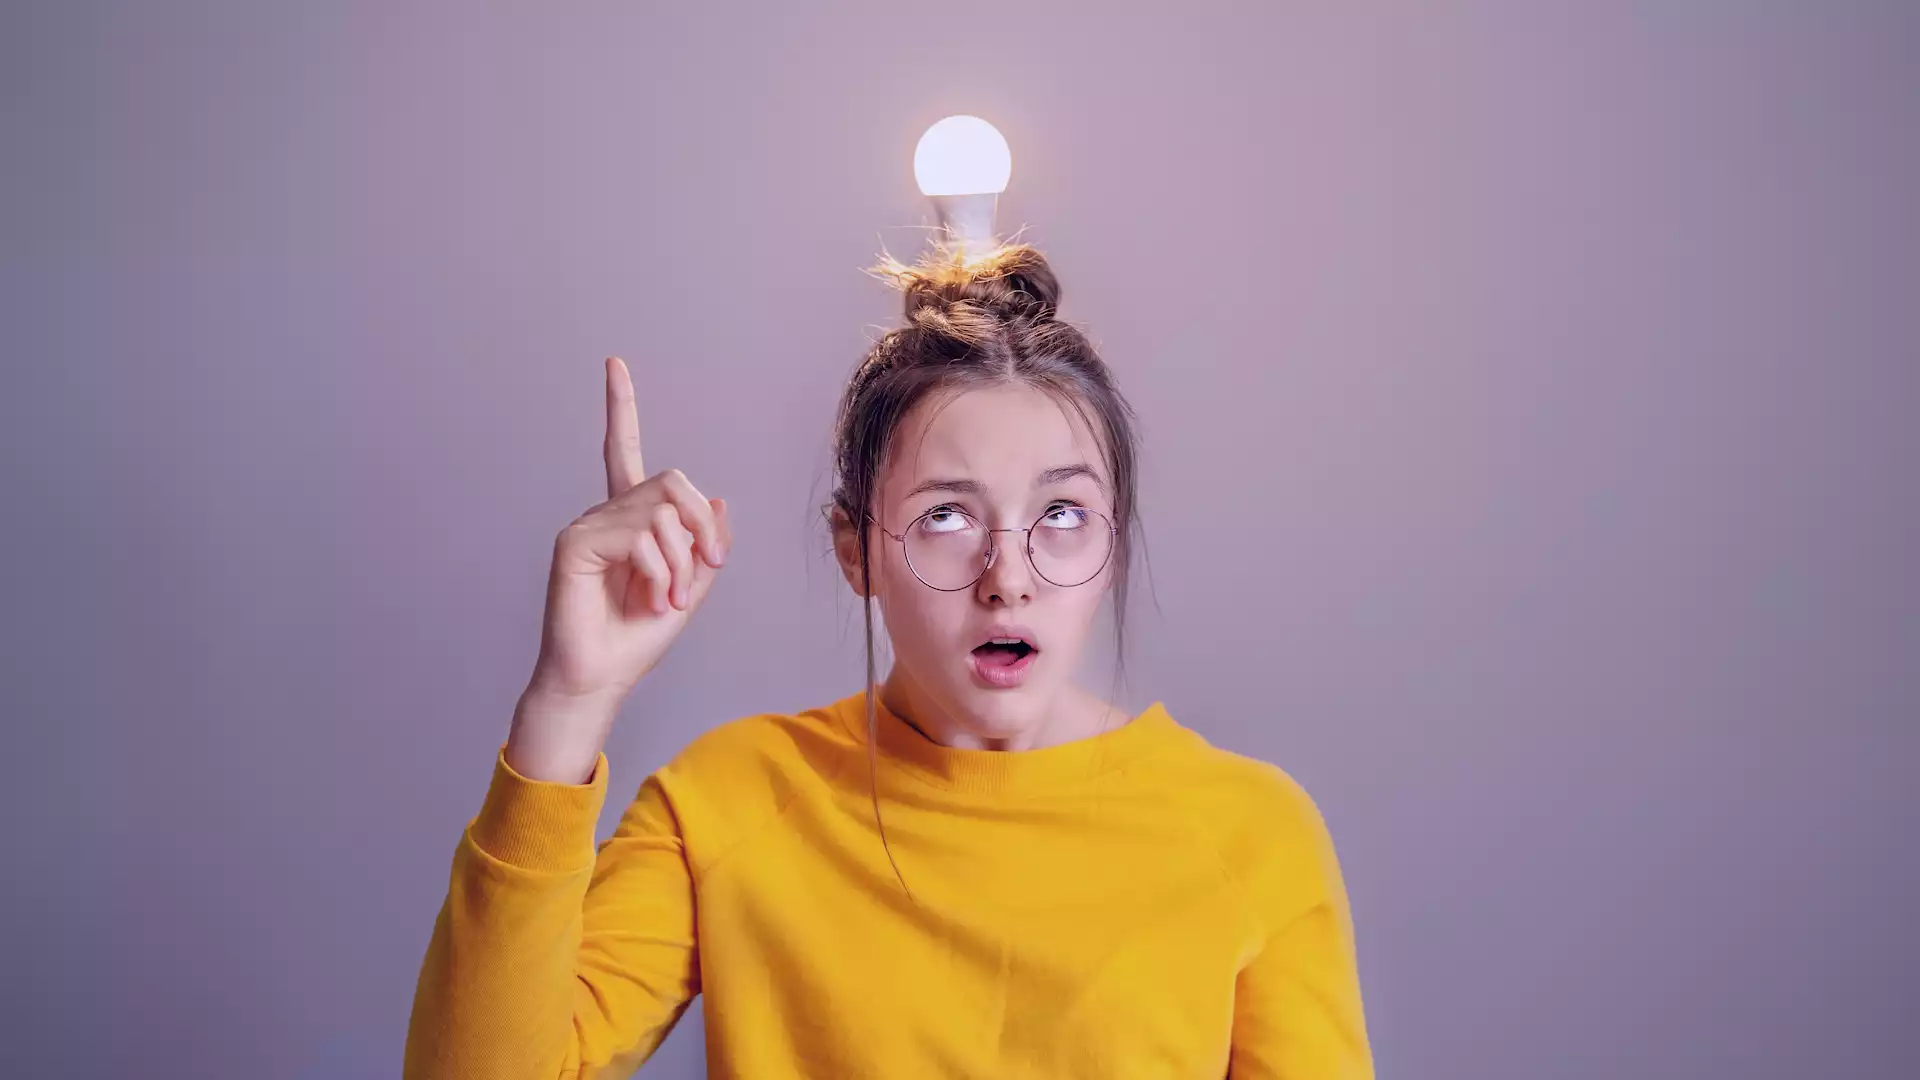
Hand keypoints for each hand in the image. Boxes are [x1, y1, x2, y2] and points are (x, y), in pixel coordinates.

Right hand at [515, 358, 731, 743]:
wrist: (600, 678)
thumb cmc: (636, 639)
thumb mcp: (691, 590)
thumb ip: (705, 546)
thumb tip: (719, 500)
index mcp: (630, 520)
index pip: (622, 451)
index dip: (619, 407)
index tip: (613, 364)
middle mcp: (605, 514)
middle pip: (672, 481)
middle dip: (702, 527)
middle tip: (705, 571)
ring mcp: (587, 525)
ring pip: (662, 510)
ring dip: (682, 561)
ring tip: (669, 599)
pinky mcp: (575, 543)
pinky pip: (640, 535)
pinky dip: (660, 570)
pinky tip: (650, 597)